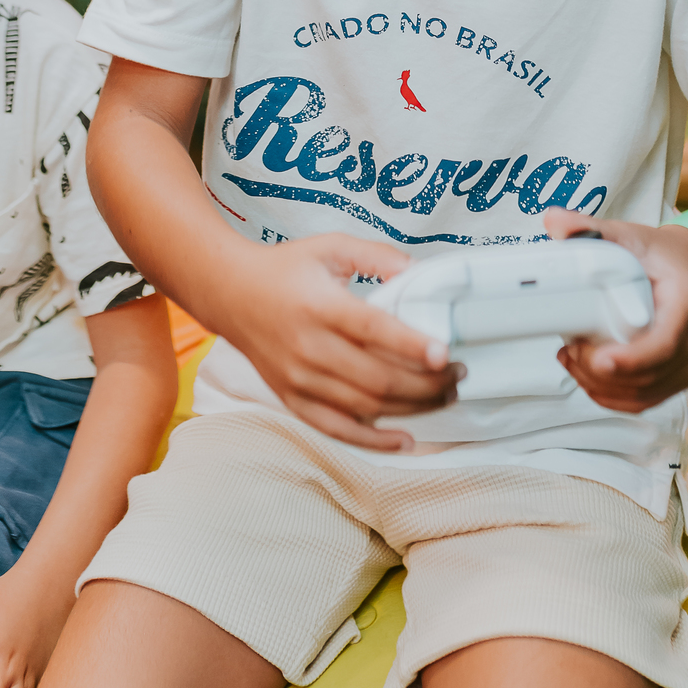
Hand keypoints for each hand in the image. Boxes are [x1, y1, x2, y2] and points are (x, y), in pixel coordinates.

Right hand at [221, 233, 462, 450]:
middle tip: (458, 376)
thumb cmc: (285, 268)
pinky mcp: (293, 399)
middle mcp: (309, 347)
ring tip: (444, 397)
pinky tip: (405, 439)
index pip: (373, 331)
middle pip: (377, 379)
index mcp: (320, 306)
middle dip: (427, 384)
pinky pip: (337, 429)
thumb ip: (377, 256)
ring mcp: (299, 379)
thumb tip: (420, 272)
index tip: (446, 353)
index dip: (412, 346)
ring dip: (412, 409)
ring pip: (365, 407)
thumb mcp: (330, 247)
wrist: (230, 292)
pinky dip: (373, 440)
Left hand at [544, 208, 687, 411]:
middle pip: (647, 376)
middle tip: (570, 349)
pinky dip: (609, 394)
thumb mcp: (626, 234)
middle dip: (600, 371)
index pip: (663, 344)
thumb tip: (553, 222)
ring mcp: (687, 363)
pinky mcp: (675, 377)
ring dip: (600, 386)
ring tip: (571, 358)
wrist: (685, 265)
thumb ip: (588, 228)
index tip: (599, 359)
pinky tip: (585, 371)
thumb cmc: (658, 255)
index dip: (632, 359)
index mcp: (686, 305)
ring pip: (642, 395)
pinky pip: (642, 400)